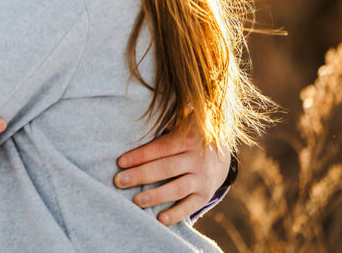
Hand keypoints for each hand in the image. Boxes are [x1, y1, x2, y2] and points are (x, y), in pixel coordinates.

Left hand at [113, 122, 230, 224]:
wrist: (222, 153)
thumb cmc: (188, 135)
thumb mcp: (181, 123)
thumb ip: (163, 124)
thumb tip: (134, 124)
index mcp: (187, 138)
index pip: (161, 148)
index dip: (140, 155)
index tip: (120, 162)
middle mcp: (197, 159)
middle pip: (166, 168)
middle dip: (141, 175)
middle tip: (118, 181)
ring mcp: (203, 178)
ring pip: (178, 189)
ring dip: (156, 196)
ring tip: (136, 201)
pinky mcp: (206, 194)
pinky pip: (191, 206)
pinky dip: (177, 214)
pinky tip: (160, 219)